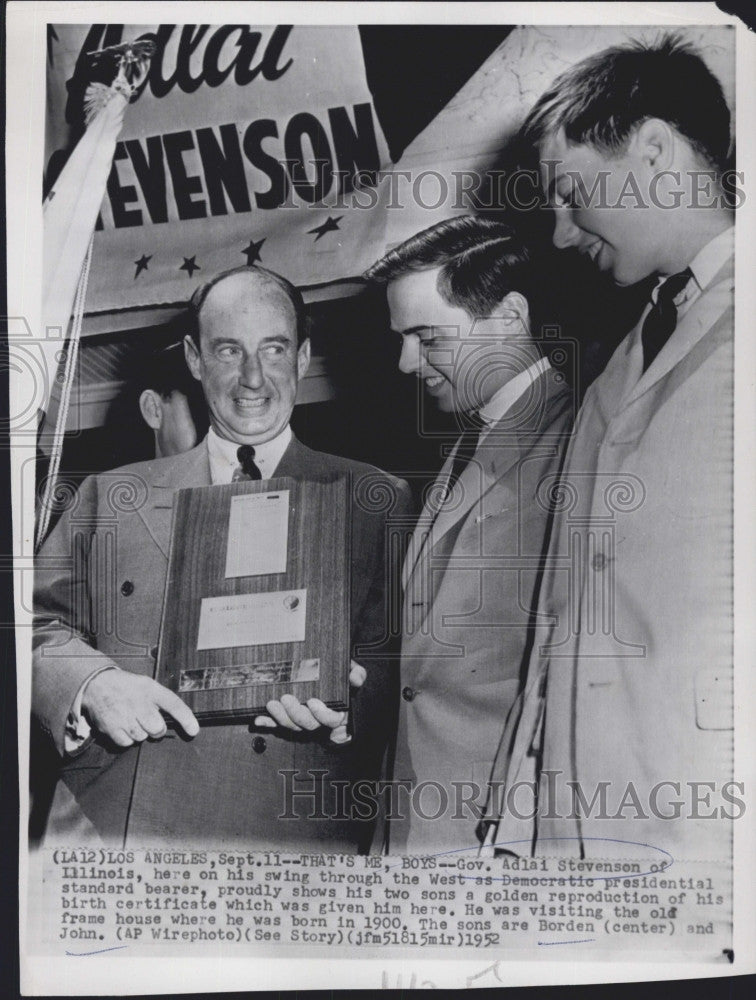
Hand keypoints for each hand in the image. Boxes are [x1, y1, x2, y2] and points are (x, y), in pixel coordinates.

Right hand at [81, 670, 199, 746]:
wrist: (98, 684)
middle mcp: (138, 702)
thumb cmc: (128, 687)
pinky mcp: (112, 728)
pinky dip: (127, 738)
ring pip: (143, 737)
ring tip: (133, 719)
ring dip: (141, 732)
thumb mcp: (148, 684)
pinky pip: (128, 743)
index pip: (173, 704)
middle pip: (158, 729)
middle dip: (156, 729)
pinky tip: (123, 725)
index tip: (194, 730)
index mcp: (150, 689)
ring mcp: (124, 716)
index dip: (186, 719)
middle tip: (149, 721)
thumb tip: (180, 719)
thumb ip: (162, 699)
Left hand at [254, 661, 366, 743]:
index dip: (322, 715)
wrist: (326, 674)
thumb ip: (355, 673)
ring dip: (280, 717)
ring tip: (272, 704)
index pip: (332, 720)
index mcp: (336, 710)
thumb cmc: (338, 675)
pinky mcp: (288, 718)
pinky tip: (259, 719)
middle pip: (309, 725)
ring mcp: (302, 720)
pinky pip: (277, 724)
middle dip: (296, 714)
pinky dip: (268, 723)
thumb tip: (356, 677)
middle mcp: (318, 718)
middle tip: (286, 699)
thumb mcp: (349, 670)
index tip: (313, 702)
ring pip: (292, 726)